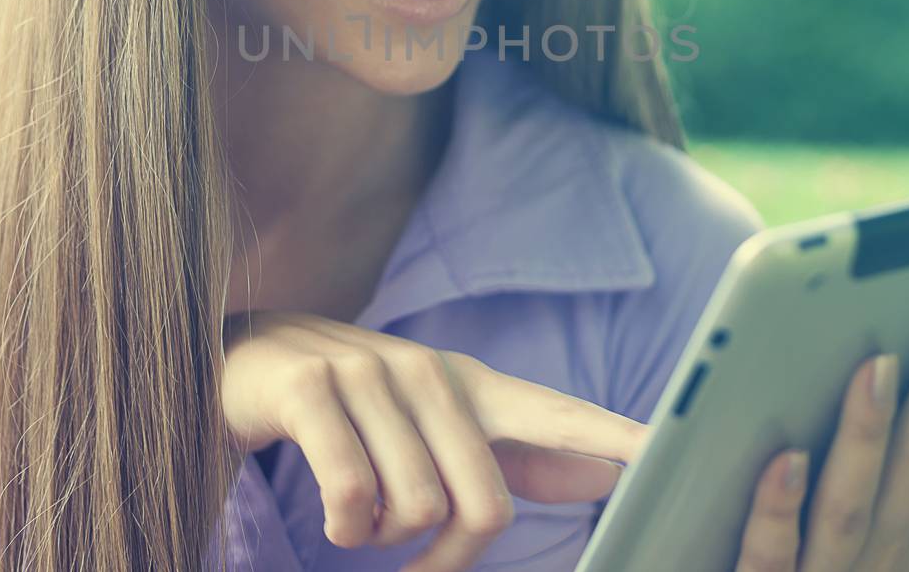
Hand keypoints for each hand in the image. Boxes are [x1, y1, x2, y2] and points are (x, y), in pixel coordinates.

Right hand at [220, 309, 648, 571]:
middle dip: (447, 561)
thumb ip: (512, 451)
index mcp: (469, 385)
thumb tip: (599, 474)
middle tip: (411, 569)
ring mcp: (369, 374)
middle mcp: (428, 372)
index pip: (557, 416)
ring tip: (354, 515)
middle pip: (485, 507)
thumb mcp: (431, 425)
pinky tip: (332, 513)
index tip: (669, 458)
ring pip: (417, 510)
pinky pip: (353, 497)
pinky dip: (344, 527)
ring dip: (381, 541)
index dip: (615, 440)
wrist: (239, 357)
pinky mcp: (313, 388)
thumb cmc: (348, 409)